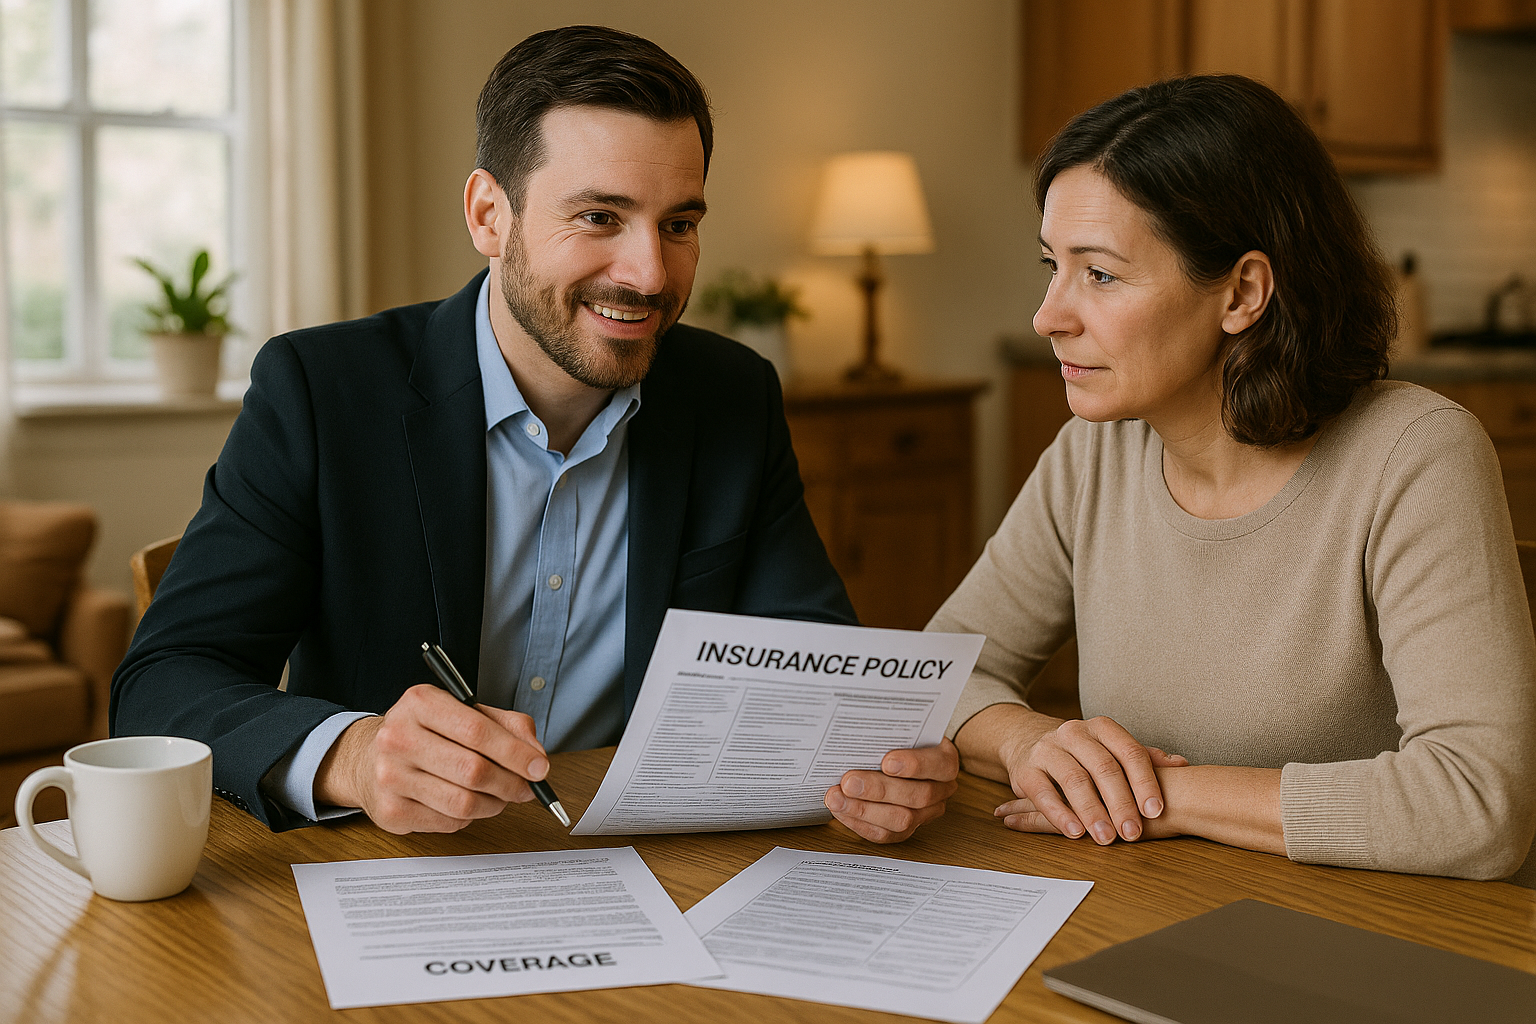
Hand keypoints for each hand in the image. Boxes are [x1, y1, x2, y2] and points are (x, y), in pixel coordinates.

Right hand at [316, 684, 549, 833]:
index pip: (478, 731)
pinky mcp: (391, 811)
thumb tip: (536, 756)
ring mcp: (390, 777)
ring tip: (500, 796)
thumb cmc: (425, 733)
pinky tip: (468, 803)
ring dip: (494, 804)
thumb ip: (506, 726)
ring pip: (463, 803)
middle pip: (473, 770)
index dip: (516, 753)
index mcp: (420, 703)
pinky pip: (448, 822)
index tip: (539, 767)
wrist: (367, 758)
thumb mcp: (463, 712)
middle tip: (527, 787)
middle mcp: (399, 737)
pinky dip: (469, 817)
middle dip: (511, 783)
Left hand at [824, 739, 959, 842]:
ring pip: (902, 820)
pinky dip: (859, 822)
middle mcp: (940, 790)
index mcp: (945, 761)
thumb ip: (887, 732)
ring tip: (837, 798)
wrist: (894, 757)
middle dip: (879, 790)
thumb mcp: (898, 730)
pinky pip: (884, 834)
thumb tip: (860, 730)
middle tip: (849, 781)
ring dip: (864, 810)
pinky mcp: (905, 831)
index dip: (915, 765)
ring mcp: (925, 814)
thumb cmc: (896, 740)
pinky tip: (840, 810)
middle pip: (918, 796)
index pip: (939, 765)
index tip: (887, 761)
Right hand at [995, 716, 1186, 844]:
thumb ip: (1144, 759)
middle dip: (1120, 803)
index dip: (1144, 782)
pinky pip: (1043, 793)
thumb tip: (1182, 764)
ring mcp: (1047, 749)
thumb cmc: (1081, 754)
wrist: (1027, 741)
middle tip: (1132, 833)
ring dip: (1092, 812)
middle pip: (1103, 767)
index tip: (1155, 811)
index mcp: (1101, 728)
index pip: (1129, 752)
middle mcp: (1074, 732)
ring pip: (1074, 780)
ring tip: (1106, 838)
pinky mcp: (1025, 770)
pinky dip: (1060, 814)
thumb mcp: (1111, 750)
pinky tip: (1075, 832)